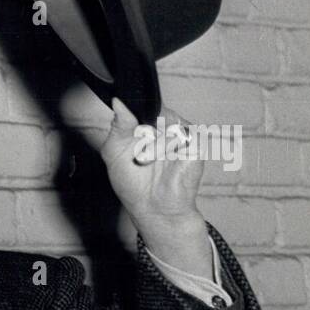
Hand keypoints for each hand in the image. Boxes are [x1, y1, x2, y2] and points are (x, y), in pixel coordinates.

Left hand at [86, 98, 210, 273]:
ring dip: (152, 142)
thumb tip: (118, 102)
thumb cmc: (134, 183)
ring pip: (167, 120)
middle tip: (136, 148)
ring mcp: (181, 132)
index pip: (142, 102)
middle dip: (142, 127)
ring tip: (146, 159)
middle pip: (156, 107)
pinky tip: (161, 159)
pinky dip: (166, 147)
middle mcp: (165, 125)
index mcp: (146, 124)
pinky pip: (181, 133)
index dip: (133, 105)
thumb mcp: (114, 152)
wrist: (154, 207)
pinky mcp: (195, 142)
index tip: (125, 116)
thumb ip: (118, 126)